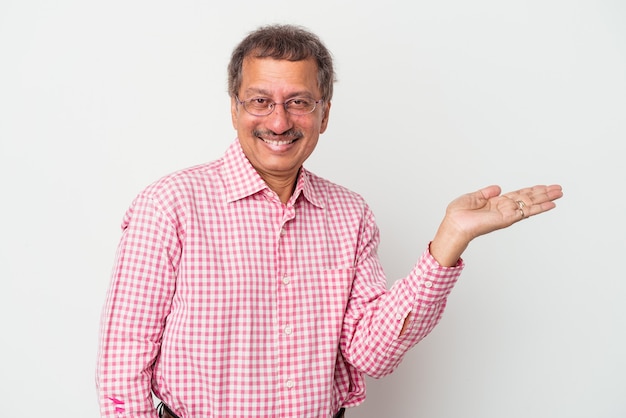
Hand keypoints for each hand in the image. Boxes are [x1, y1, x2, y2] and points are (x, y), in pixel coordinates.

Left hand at [430, 184, 562, 265]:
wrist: (454, 224)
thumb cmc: (458, 214)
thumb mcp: (472, 197)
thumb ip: (486, 192)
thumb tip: (498, 187)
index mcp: (496, 203)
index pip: (518, 195)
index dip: (531, 190)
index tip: (543, 186)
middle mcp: (505, 208)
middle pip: (528, 198)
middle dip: (544, 193)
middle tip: (558, 188)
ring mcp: (508, 214)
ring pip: (531, 204)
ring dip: (546, 198)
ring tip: (560, 193)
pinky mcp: (508, 218)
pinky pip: (526, 212)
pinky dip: (539, 208)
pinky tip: (550, 204)